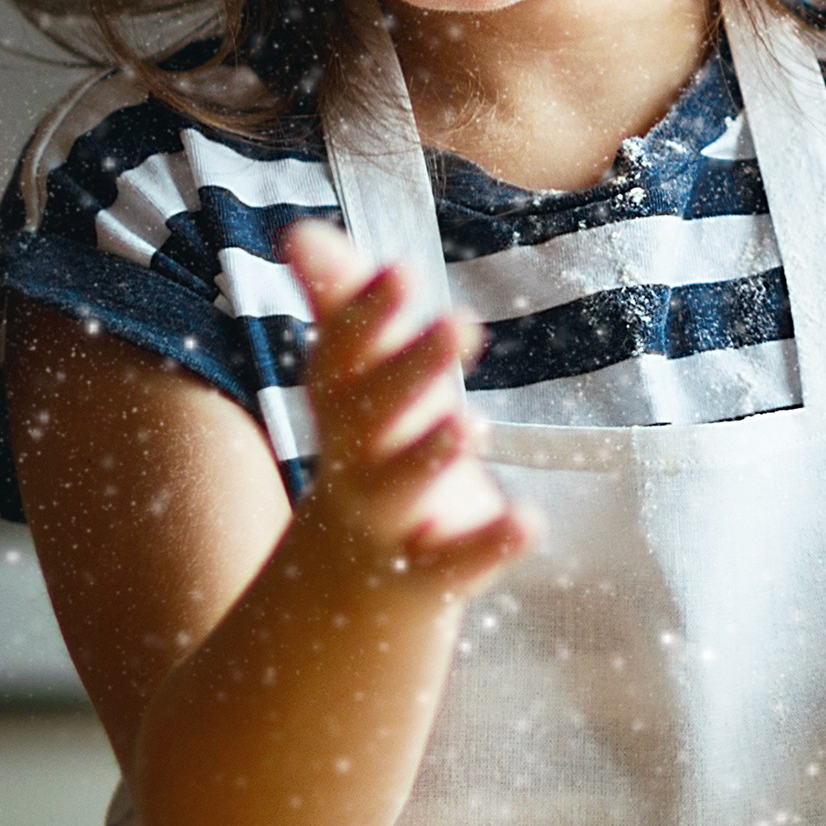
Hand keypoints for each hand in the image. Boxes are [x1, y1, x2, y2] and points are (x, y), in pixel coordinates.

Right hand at [277, 216, 531, 600]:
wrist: (339, 594)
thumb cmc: (368, 455)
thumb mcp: (354, 388)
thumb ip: (341, 309)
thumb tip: (296, 231)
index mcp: (344, 408)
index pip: (343, 356)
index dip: (367, 316)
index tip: (402, 270)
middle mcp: (355, 459)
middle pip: (372, 412)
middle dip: (412, 367)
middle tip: (460, 322)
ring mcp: (389, 520)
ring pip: (400, 487)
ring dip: (431, 454)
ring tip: (470, 421)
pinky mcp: (428, 573)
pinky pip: (454, 562)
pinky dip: (489, 544)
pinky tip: (529, 520)